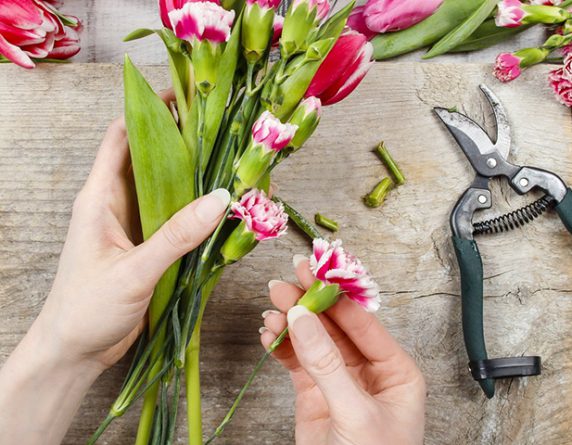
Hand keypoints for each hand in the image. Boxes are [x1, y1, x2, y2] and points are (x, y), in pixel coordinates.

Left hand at [40, 116, 229, 369]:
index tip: (183, 98)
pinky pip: (174, 220)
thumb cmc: (87, 309)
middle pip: (150, 159)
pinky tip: (221, 211)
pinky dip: (195, 212)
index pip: (121, 137)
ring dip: (193, 179)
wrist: (74, 351)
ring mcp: (133, 226)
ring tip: (231, 165)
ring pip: (166, 190)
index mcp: (100, 198)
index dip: (148, 111)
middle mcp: (117, 204)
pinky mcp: (146, 247)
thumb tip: (220, 197)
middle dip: (182, 142)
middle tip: (222, 131)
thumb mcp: (133, 271)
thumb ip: (176, 236)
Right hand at [260, 256, 425, 444]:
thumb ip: (327, 364)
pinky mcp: (315, 392)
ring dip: (291, 322)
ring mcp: (339, 379)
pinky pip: (296, 360)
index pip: (362, 322)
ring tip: (271, 309)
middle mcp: (369, 370)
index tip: (312, 275)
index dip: (335, 296)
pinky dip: (281, 345)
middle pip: (334, 326)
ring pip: (313, 340)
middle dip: (308, 304)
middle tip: (284, 282)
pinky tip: (268, 334)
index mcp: (395, 370)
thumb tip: (303, 318)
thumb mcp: (355, 413)